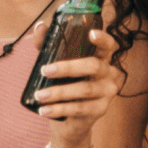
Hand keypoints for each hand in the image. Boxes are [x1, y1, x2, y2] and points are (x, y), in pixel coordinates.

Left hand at [30, 24, 120, 145]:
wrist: (69, 121)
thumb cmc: (65, 85)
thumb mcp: (57, 64)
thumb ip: (49, 45)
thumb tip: (40, 26)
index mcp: (102, 58)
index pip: (109, 45)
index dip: (103, 39)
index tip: (90, 33)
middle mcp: (109, 74)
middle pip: (93, 66)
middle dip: (68, 67)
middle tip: (45, 70)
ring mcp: (107, 92)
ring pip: (85, 89)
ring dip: (59, 92)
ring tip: (39, 95)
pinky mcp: (100, 109)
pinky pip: (79, 108)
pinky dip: (59, 109)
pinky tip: (44, 110)